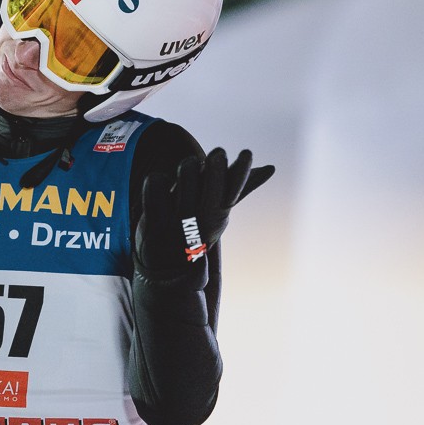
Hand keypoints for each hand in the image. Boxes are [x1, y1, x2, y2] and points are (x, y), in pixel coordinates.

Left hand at [135, 148, 272, 285]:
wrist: (167, 270)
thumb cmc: (196, 231)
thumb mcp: (220, 211)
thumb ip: (240, 188)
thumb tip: (271, 168)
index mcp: (218, 215)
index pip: (235, 191)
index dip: (242, 171)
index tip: (247, 154)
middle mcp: (200, 219)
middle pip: (213, 177)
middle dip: (217, 162)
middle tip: (217, 155)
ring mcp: (176, 221)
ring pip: (187, 173)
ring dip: (188, 166)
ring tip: (188, 170)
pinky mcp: (152, 223)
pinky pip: (155, 185)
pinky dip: (158, 178)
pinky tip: (161, 182)